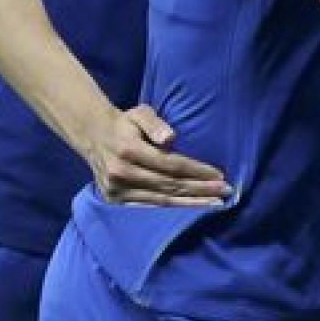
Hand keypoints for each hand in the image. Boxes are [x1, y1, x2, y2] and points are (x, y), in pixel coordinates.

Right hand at [83, 104, 231, 206]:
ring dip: (192, 202)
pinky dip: (174, 208)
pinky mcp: (115, 200)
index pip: (170, 164)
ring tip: (216, 203)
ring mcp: (116, 190)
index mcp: (128, 150)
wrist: (93, 136)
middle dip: (201, 189)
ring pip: (162, 200)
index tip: (219, 175)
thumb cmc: (125, 123)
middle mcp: (121, 173)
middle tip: (226, 191)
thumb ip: (154, 123)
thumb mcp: (140, 113)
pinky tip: (192, 207)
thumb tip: (170, 138)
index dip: (196, 171)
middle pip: (169, 185)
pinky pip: (150, 206)